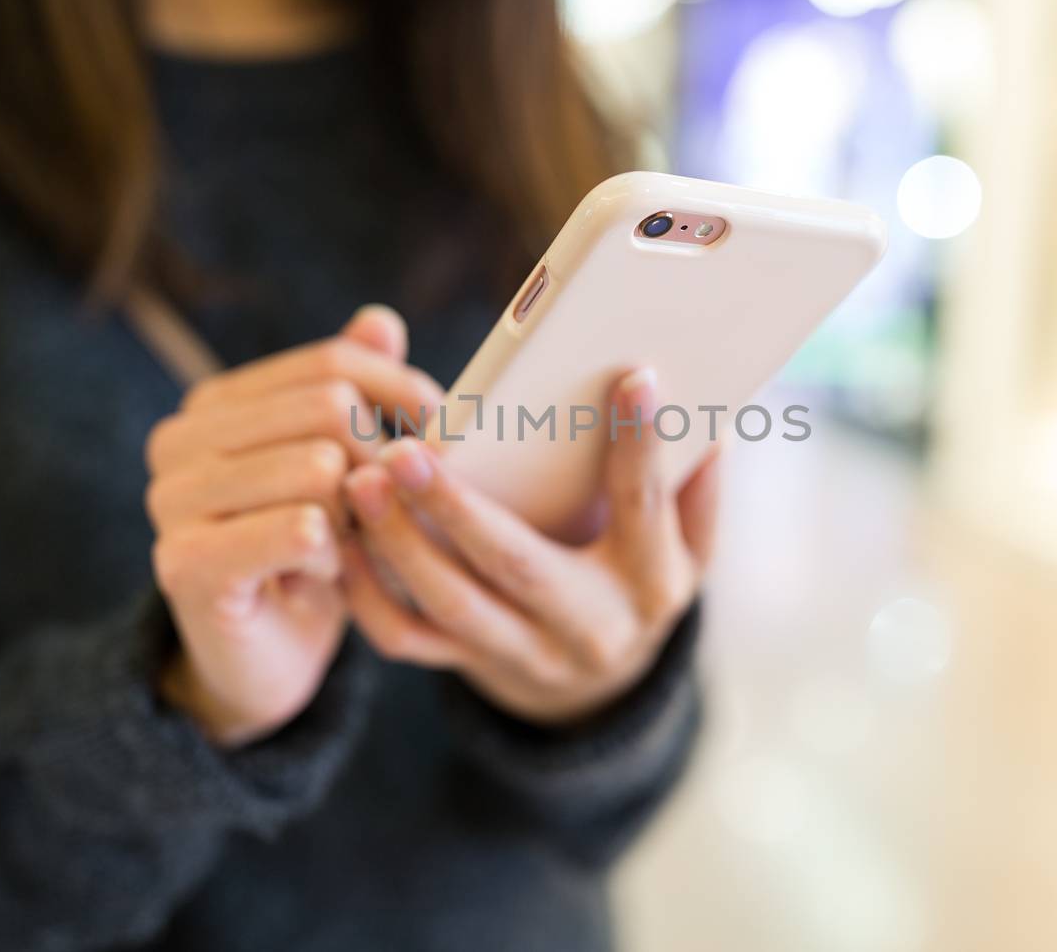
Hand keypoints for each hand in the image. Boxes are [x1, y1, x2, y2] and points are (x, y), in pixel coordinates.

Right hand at [145, 306, 442, 746]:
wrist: (266, 658)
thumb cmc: (310, 554)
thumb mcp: (340, 466)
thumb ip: (353, 392)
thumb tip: (382, 319)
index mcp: (213, 404)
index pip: (332, 363)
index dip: (402, 394)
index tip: (439, 433)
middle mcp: (178, 441)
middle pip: (330, 407)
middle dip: (382, 460)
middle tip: (385, 508)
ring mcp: (172, 501)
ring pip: (320, 466)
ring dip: (356, 515)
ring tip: (344, 543)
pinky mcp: (185, 562)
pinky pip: (302, 528)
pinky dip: (334, 556)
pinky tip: (323, 574)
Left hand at [341, 369, 719, 724]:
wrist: (600, 682)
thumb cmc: (639, 574)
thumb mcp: (687, 542)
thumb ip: (695, 480)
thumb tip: (710, 412)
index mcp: (652, 583)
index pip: (645, 507)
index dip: (641, 445)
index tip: (631, 374)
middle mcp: (590, 626)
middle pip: (517, 566)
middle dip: (456, 508)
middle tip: (404, 448)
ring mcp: (527, 654)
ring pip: (451, 605)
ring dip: (397, 542)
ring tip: (359, 480)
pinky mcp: (473, 667)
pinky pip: (408, 638)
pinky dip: (368, 591)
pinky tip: (345, 536)